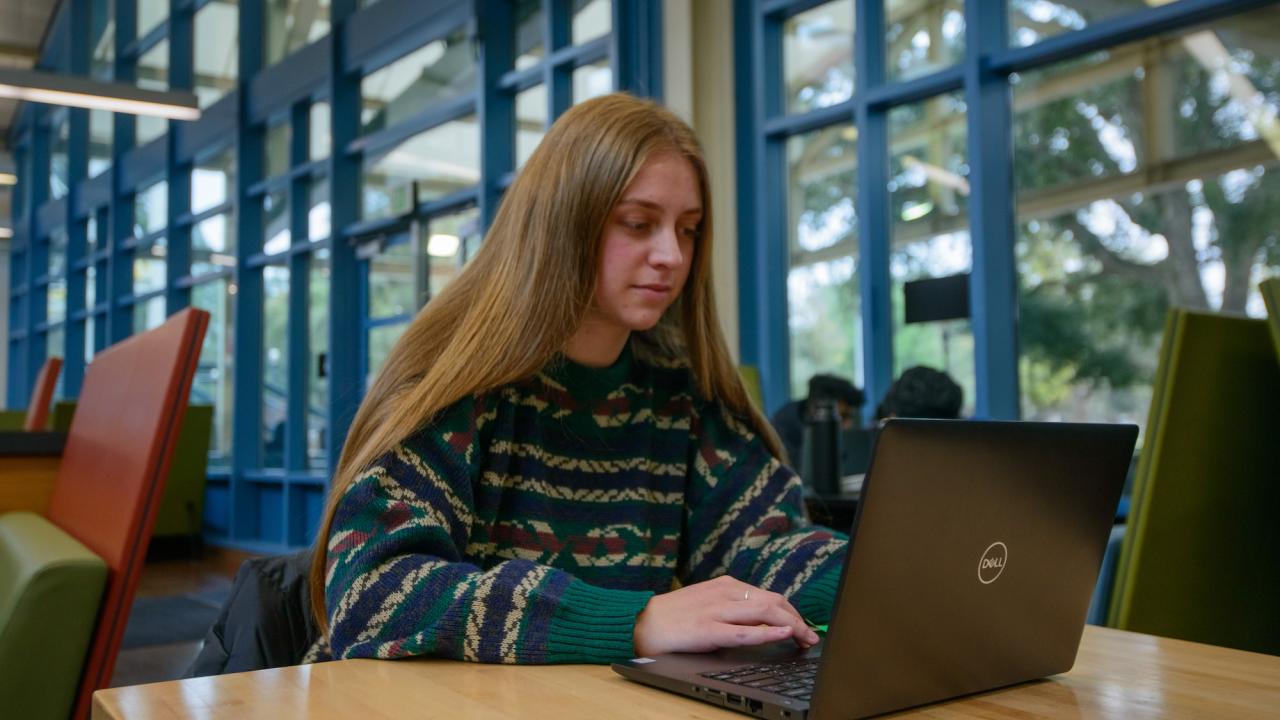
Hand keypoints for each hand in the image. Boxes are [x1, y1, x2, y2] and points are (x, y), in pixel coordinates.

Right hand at [632, 575, 819, 656]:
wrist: (642, 622)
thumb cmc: (675, 616)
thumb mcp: (708, 604)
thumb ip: (733, 610)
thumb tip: (763, 623)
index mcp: (726, 586)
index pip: (770, 596)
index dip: (793, 612)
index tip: (805, 626)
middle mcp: (725, 593)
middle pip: (774, 601)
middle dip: (799, 619)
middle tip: (812, 636)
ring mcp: (718, 610)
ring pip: (766, 612)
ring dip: (793, 626)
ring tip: (806, 639)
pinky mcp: (709, 629)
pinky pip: (746, 631)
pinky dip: (770, 632)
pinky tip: (784, 634)